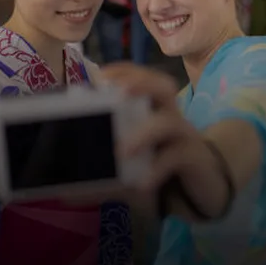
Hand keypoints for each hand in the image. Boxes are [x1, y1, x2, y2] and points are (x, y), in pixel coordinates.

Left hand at [99, 63, 230, 219]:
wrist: (202, 192)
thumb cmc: (162, 170)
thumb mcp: (130, 174)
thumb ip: (103, 178)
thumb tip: (63, 193)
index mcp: (153, 111)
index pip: (143, 79)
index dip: (124, 71)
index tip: (100, 75)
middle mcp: (171, 116)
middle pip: (163, 86)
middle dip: (142, 82)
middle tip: (119, 91)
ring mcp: (185, 136)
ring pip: (170, 122)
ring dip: (145, 132)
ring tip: (123, 149)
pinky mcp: (194, 159)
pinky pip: (177, 157)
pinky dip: (158, 169)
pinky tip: (142, 184)